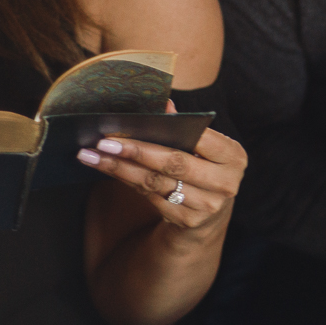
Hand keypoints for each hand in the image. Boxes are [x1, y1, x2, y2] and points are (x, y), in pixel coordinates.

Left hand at [76, 122, 245, 233]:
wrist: (209, 215)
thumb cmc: (202, 168)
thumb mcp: (203, 149)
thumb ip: (184, 126)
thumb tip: (163, 104)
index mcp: (233, 157)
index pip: (200, 138)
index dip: (166, 129)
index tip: (132, 122)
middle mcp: (225, 183)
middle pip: (174, 162)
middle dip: (135, 150)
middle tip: (103, 142)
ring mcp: (207, 206)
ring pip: (156, 182)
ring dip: (120, 168)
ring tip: (92, 156)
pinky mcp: (187, 221)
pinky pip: (149, 196)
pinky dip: (126, 180)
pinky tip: (106, 169)